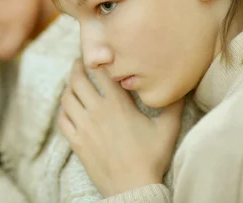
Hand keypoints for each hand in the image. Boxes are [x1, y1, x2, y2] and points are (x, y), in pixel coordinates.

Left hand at [58, 59, 183, 196]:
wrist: (133, 188)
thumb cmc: (151, 158)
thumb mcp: (167, 130)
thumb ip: (172, 106)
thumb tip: (180, 88)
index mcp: (118, 104)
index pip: (100, 71)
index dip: (95, 59)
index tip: (95, 55)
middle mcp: (97, 111)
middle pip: (77, 80)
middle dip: (76, 68)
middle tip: (79, 64)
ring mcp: (84, 126)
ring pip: (66, 98)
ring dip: (68, 88)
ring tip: (73, 84)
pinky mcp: (76, 142)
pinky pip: (62, 119)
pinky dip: (63, 110)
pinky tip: (69, 109)